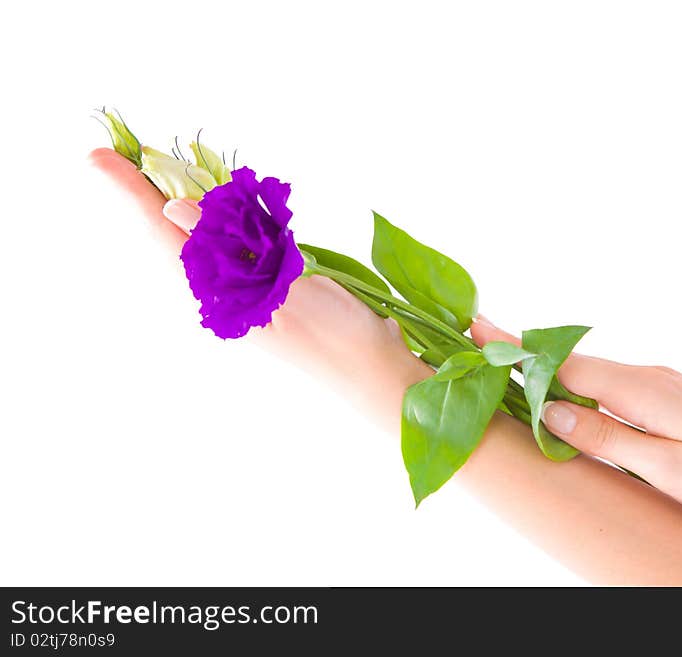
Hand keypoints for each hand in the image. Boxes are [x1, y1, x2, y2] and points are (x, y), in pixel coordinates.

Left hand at [89, 148, 427, 427]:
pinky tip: (222, 204)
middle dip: (145, 191)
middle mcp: (225, 288)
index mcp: (220, 292)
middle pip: (173, 231)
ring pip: (203, 236)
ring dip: (182, 202)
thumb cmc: (334, 337)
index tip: (98, 156)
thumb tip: (175, 208)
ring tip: (156, 170)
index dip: (132, 192)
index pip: (164, 232)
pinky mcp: (273, 283)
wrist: (371, 370)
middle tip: (115, 154)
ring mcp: (248, 286)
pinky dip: (224, 217)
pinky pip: (236, 243)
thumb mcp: (283, 289)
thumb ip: (230, 247)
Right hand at [471, 317, 681, 536]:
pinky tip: (573, 404)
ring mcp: (663, 383)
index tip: (476, 324)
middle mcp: (648, 376)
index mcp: (641, 389)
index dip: (516, 346)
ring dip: (553, 377)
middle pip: (572, 363)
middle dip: (526, 357)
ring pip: (593, 375)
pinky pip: (614, 386)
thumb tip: (548, 410)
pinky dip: (583, 389)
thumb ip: (604, 437)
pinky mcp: (673, 395)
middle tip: (483, 350)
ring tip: (517, 382)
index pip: (562, 362)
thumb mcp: (667, 469)